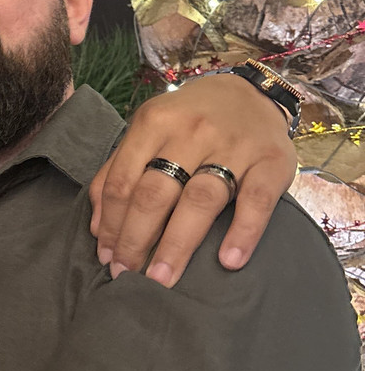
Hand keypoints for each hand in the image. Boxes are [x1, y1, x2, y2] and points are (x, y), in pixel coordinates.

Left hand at [90, 73, 296, 286]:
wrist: (251, 92)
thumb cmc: (188, 119)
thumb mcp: (148, 131)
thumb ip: (118, 171)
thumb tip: (98, 228)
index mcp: (153, 123)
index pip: (123, 182)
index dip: (111, 224)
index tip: (107, 257)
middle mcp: (190, 132)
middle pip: (155, 193)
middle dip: (136, 239)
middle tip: (127, 276)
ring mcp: (233, 146)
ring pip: (199, 200)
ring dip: (177, 244)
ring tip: (162, 278)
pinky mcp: (273, 161)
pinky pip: (257, 200)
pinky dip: (243, 232)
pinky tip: (228, 261)